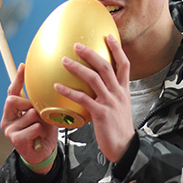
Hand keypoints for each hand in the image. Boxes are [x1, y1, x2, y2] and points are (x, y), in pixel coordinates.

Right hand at [1, 63, 57, 172]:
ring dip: (39, 121)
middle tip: (36, 112)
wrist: (43, 153)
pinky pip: (33, 127)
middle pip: (12, 99)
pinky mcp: (15, 139)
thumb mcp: (43, 113)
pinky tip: (39, 137)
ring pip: (28, 113)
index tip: (22, 66)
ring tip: (40, 128)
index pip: (12, 91)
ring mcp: (9, 129)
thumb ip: (39, 102)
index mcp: (13, 110)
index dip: (17, 78)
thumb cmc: (43, 131)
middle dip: (28, 103)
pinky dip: (41, 131)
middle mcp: (7, 118)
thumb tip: (46, 85)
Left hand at [55, 34, 133, 162]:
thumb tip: (98, 83)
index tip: (108, 36)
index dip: (116, 49)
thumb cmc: (119, 126)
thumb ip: (111, 92)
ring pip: (94, 79)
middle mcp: (118, 93)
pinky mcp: (101, 113)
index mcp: (124, 89)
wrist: (124, 146)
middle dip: (91, 53)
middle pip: (106, 67)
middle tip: (77, 45)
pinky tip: (58, 86)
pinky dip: (69, 91)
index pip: (124, 64)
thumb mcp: (120, 105)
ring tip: (64, 61)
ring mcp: (110, 102)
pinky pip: (83, 99)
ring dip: (78, 68)